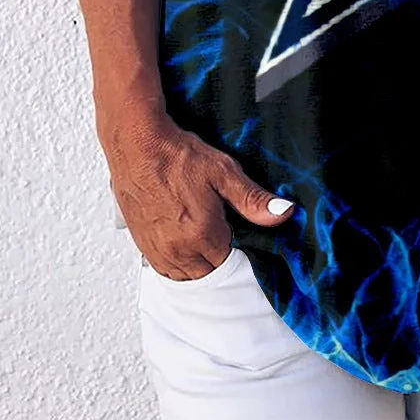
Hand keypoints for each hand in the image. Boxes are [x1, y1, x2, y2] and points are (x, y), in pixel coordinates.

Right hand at [100, 105, 295, 279]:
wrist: (137, 145)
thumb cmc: (177, 155)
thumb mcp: (223, 171)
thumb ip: (253, 198)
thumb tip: (283, 212)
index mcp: (202, 234)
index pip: (229, 262)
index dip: (237, 248)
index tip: (237, 231)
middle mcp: (177, 248)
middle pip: (208, 273)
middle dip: (219, 258)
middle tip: (221, 231)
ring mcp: (157, 248)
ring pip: (184, 275)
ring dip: (197, 264)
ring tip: (202, 237)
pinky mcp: (141, 243)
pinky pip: (163, 269)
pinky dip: (176, 263)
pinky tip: (182, 243)